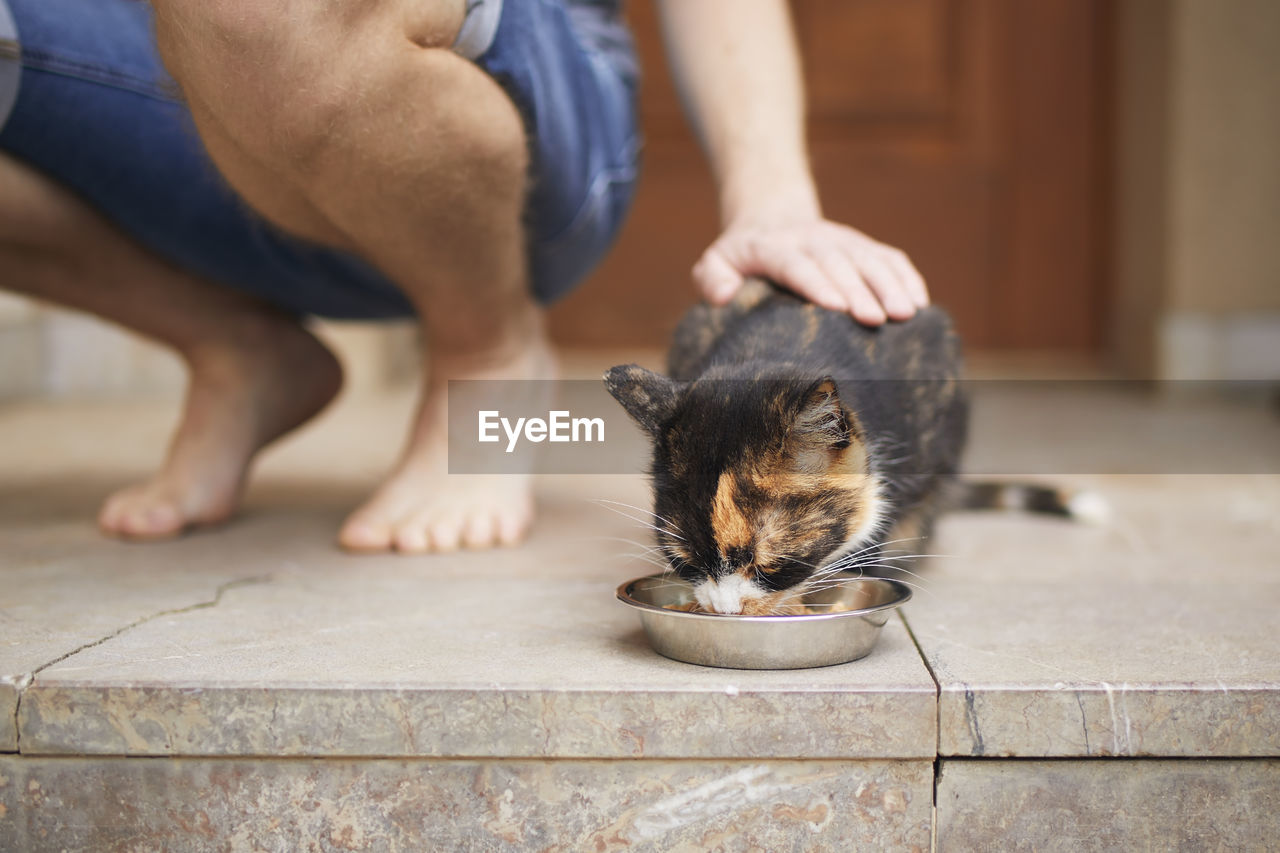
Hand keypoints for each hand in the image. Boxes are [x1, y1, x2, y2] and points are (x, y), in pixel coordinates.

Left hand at [692, 208, 929, 325]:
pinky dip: (907, 277)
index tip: (836, 307)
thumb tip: (723, 295)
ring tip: (906, 314)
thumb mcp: (716, 262)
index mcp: (773, 247)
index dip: (817, 284)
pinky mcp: (863, 245)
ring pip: (870, 258)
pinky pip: (890, 257)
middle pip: (839, 263)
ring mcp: (842, 240)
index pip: (796, 264)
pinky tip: (920, 303)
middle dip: (860, 290)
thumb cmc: (741, 257)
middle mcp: (812, 240)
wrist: (772, 219)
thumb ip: (711, 277)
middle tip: (876, 320)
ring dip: (890, 285)